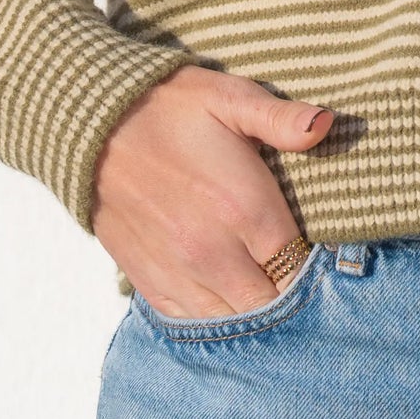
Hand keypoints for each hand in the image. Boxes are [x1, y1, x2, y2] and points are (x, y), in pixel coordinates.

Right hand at [94, 65, 335, 317]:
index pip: (301, 266)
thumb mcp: (229, 97)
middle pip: (273, 304)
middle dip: (290, 294)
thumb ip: (282, 119)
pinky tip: (225, 294)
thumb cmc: (169, 106)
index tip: (319, 252)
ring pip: (235, 320)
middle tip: (293, 271)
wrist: (91, 125)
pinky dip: (215, 315)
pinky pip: (193, 322)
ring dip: (254, 308)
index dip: (316, 265)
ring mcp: (179, 273)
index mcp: (244, 209)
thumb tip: (329, 125)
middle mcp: (213, 252)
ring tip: (262, 283)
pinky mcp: (149, 282)